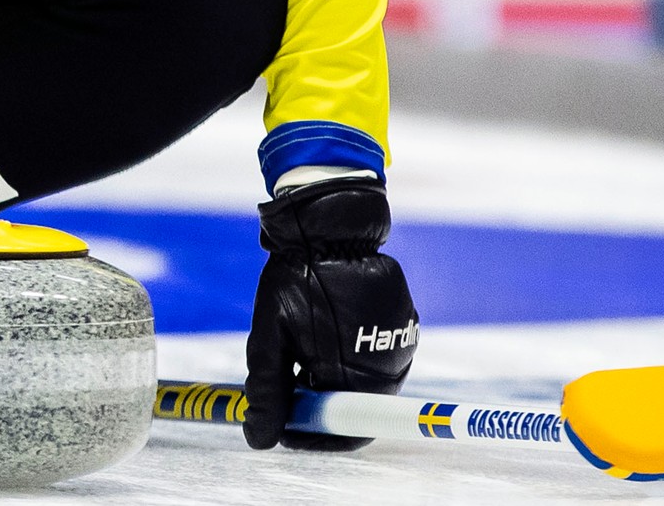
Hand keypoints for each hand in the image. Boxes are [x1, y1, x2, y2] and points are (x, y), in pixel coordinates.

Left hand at [243, 176, 417, 450]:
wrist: (330, 225)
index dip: (312, 435)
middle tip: (284, 386)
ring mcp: (401, 341)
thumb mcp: (271, 337)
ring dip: (331, 377)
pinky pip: (375, 352)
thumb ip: (267, 392)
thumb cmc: (296, 279)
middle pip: (354, 407)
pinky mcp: (404, 321)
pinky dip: (347, 352)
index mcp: (359, 374)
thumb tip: (260, 438)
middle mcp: (391, 364)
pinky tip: (321, 330)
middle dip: (318, 403)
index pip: (347, 433)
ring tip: (300, 350)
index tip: (282, 427)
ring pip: (363, 380)